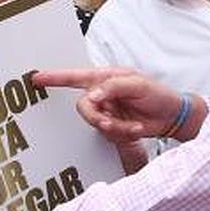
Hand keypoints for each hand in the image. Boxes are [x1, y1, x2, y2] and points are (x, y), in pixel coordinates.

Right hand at [33, 68, 183, 142]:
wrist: (172, 116)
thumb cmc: (157, 94)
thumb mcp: (138, 84)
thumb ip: (112, 87)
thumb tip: (92, 96)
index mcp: (106, 77)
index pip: (76, 76)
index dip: (55, 78)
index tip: (37, 78)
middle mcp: (103, 94)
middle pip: (84, 107)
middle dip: (96, 117)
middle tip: (110, 122)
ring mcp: (107, 111)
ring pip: (96, 123)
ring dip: (115, 127)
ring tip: (132, 125)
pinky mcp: (113, 126)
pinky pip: (107, 134)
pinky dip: (123, 133)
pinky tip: (136, 128)